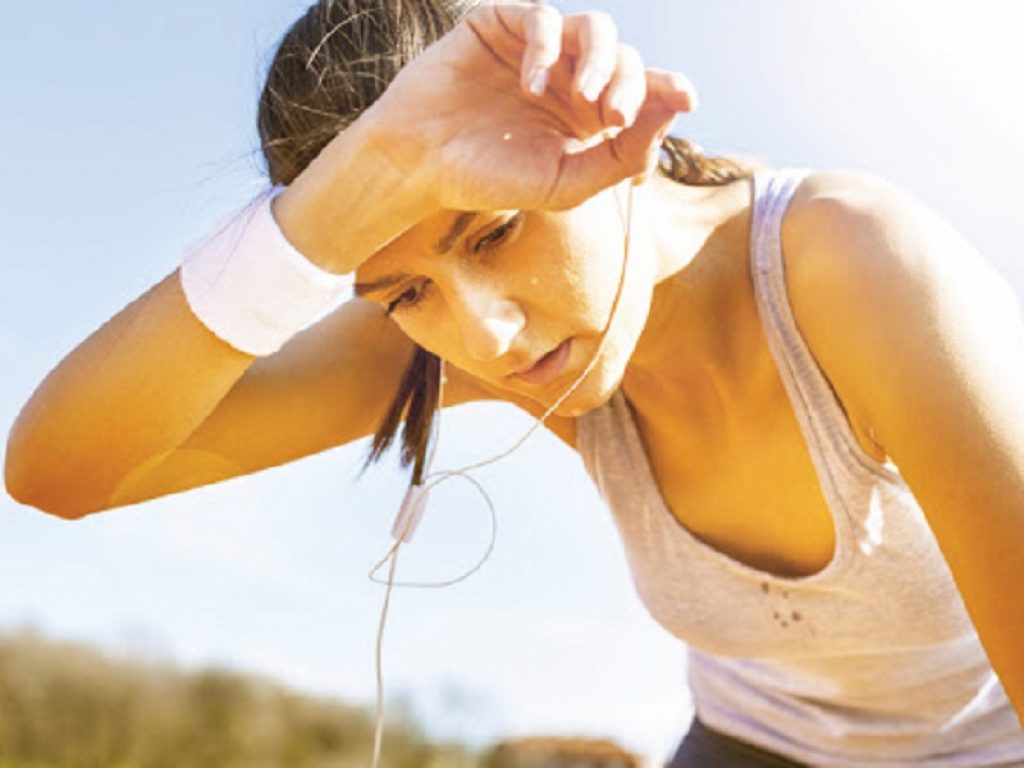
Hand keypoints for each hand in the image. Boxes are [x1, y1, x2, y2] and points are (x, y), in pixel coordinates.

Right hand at [365, 3, 696, 211]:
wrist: (418, 164)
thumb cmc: (489, 179)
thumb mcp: (565, 183)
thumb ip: (620, 155)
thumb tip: (674, 110)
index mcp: (589, 119)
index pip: (642, 94)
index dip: (668, 90)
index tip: (687, 98)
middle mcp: (569, 80)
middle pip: (626, 60)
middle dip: (631, 84)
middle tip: (614, 115)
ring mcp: (538, 51)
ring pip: (596, 28)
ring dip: (600, 59)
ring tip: (585, 99)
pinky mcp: (503, 25)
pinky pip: (543, 17)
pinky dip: (546, 46)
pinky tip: (530, 85)